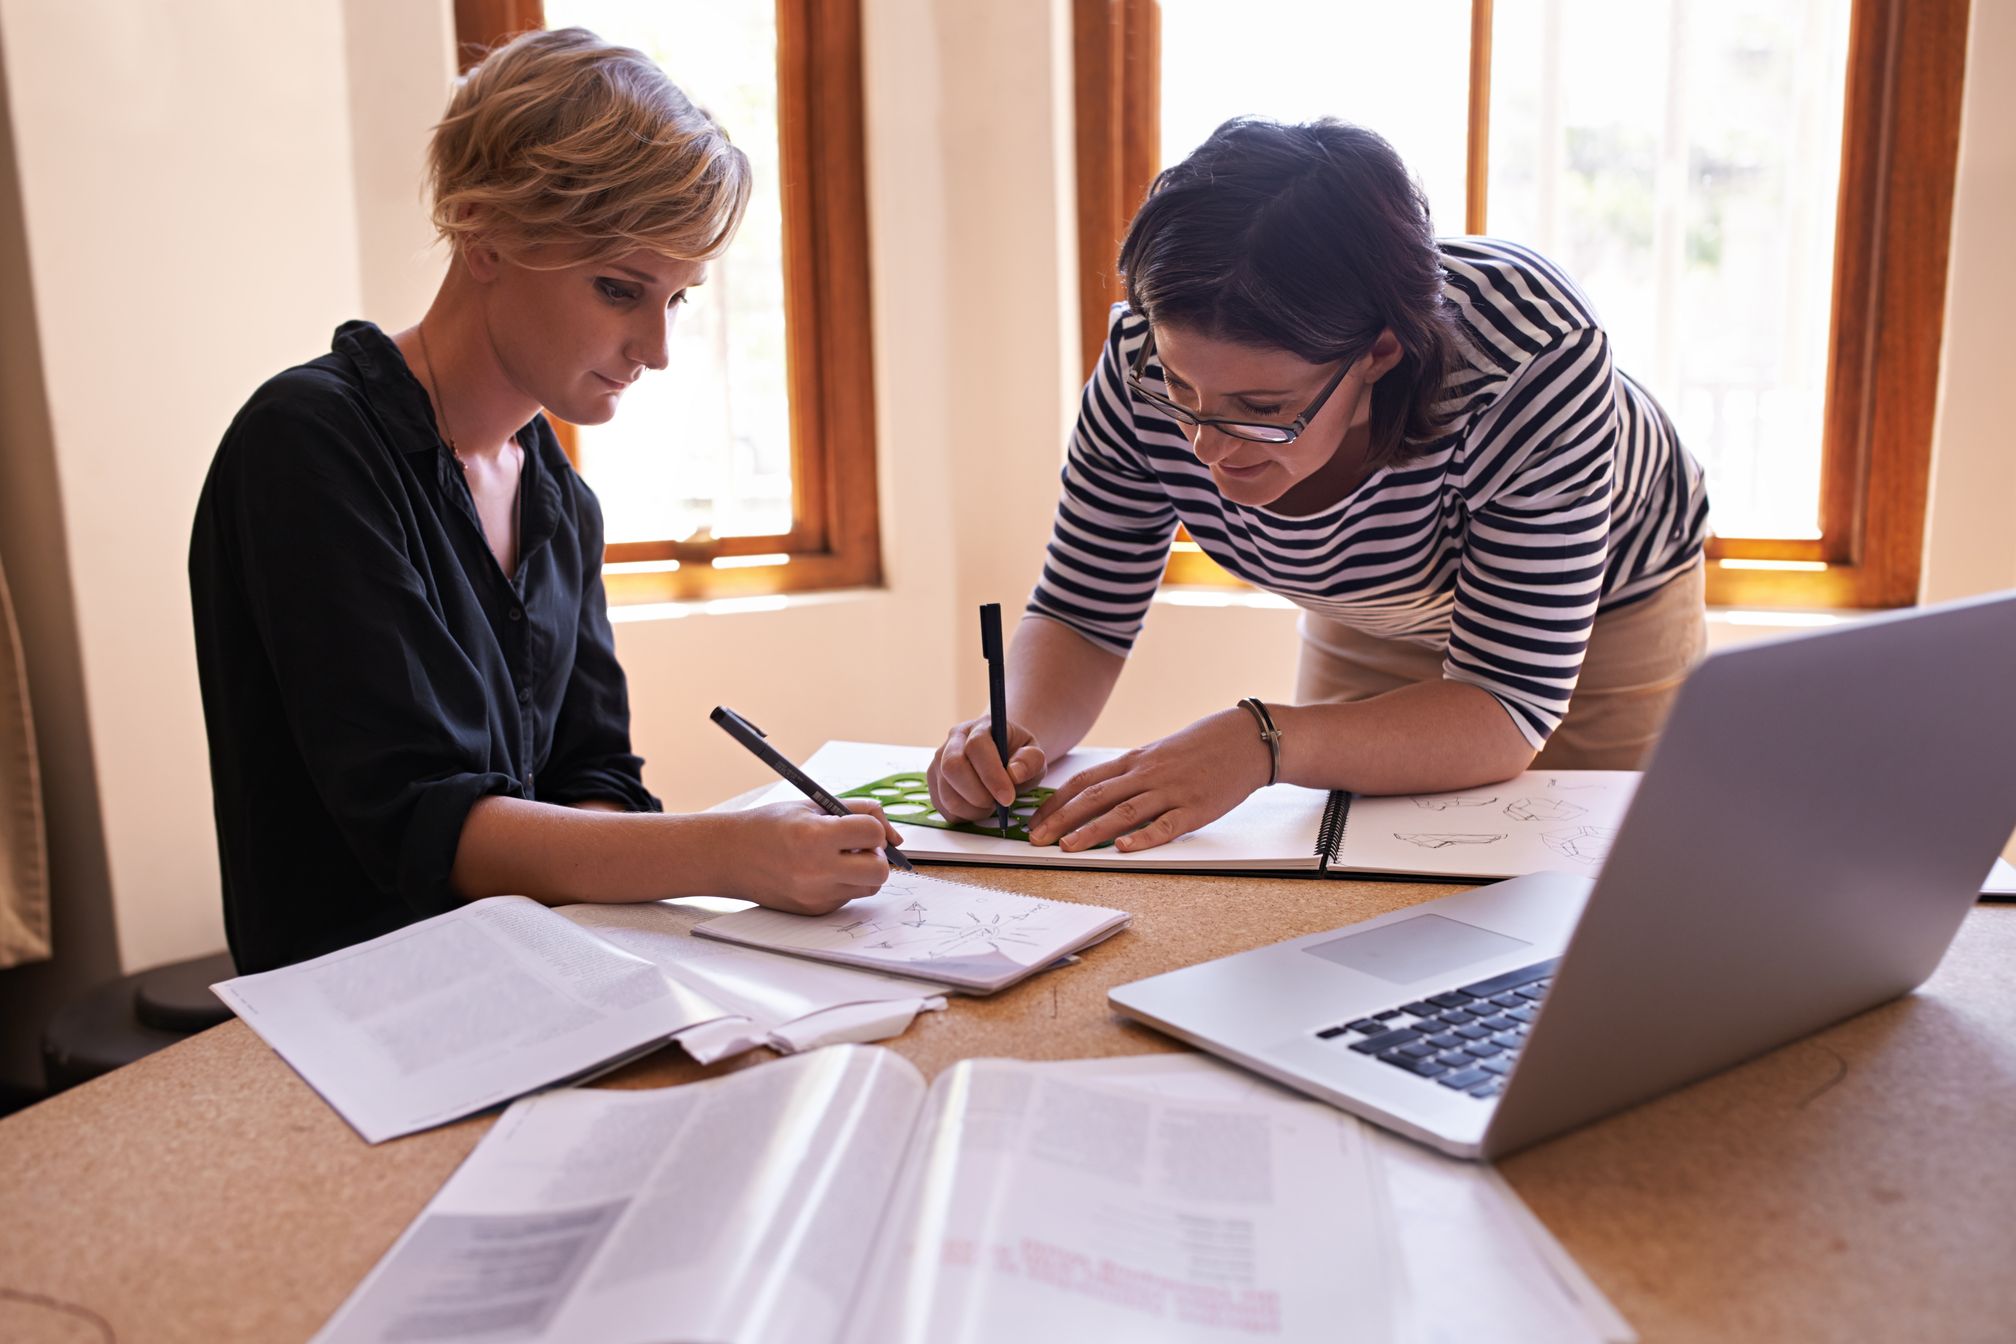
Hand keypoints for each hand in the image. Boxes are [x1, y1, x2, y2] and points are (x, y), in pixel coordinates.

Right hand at [718, 799, 901, 914]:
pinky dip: (844, 883)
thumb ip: (858, 811)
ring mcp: (815, 895)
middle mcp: (816, 870)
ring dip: (864, 871)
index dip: (873, 827)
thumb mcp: (812, 805)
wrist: (729, 855)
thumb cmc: (770, 825)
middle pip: (880, 871)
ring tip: (840, 858)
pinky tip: (821, 871)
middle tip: (858, 847)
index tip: (861, 827)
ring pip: (870, 887)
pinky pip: (848, 897)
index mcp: (815, 836)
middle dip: (877, 856)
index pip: (873, 834)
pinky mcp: (814, 911)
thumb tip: (895, 836)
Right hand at [927, 715, 1048, 821]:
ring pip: (946, 792)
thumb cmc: (1017, 755)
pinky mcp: (934, 782)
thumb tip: (1014, 773)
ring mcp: (939, 761)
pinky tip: (978, 808)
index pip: (977, 746)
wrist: (1001, 755)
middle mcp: (953, 741)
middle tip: (998, 805)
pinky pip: (943, 807)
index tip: (1007, 797)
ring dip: (972, 809)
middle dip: (978, 795)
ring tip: (990, 806)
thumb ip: (1030, 761)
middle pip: (952, 767)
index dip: (991, 775)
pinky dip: (964, 815)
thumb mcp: (1033, 754)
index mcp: (980, 727)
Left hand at [1026, 708, 1270, 853]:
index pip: (1084, 781)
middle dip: (1060, 819)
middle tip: (1035, 839)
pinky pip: (1165, 825)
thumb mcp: (1158, 753)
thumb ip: (1131, 772)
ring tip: (1067, 847)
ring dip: (1091, 830)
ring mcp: (1171, 791)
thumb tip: (1099, 793)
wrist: (1246, 739)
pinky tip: (1124, 848)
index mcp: (1134, 761)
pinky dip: (1143, 838)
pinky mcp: (1196, 809)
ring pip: (1123, 811)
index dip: (1055, 802)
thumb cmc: (1201, 747)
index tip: (1034, 820)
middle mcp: (1146, 774)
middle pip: (1094, 797)